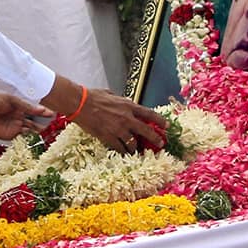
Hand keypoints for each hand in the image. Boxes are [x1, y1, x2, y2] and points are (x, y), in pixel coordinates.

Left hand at [0, 93, 51, 139]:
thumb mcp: (12, 101)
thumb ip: (26, 107)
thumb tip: (41, 109)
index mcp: (20, 107)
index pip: (35, 111)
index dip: (44, 113)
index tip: (54, 114)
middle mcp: (19, 117)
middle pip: (34, 122)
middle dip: (43, 124)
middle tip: (54, 127)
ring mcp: (14, 127)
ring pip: (29, 131)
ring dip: (37, 132)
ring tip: (48, 134)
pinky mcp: (9, 135)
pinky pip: (21, 138)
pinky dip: (28, 138)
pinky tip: (35, 138)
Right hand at [40, 76, 164, 153]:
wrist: (80, 103)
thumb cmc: (93, 96)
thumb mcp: (111, 94)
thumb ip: (121, 101)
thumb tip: (125, 103)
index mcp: (128, 106)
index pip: (149, 114)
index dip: (160, 120)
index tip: (166, 126)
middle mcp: (126, 118)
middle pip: (146, 131)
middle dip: (155, 138)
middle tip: (160, 144)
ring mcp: (118, 129)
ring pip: (133, 143)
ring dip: (136, 148)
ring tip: (136, 150)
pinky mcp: (108, 137)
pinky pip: (119, 148)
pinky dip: (123, 151)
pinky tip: (124, 153)